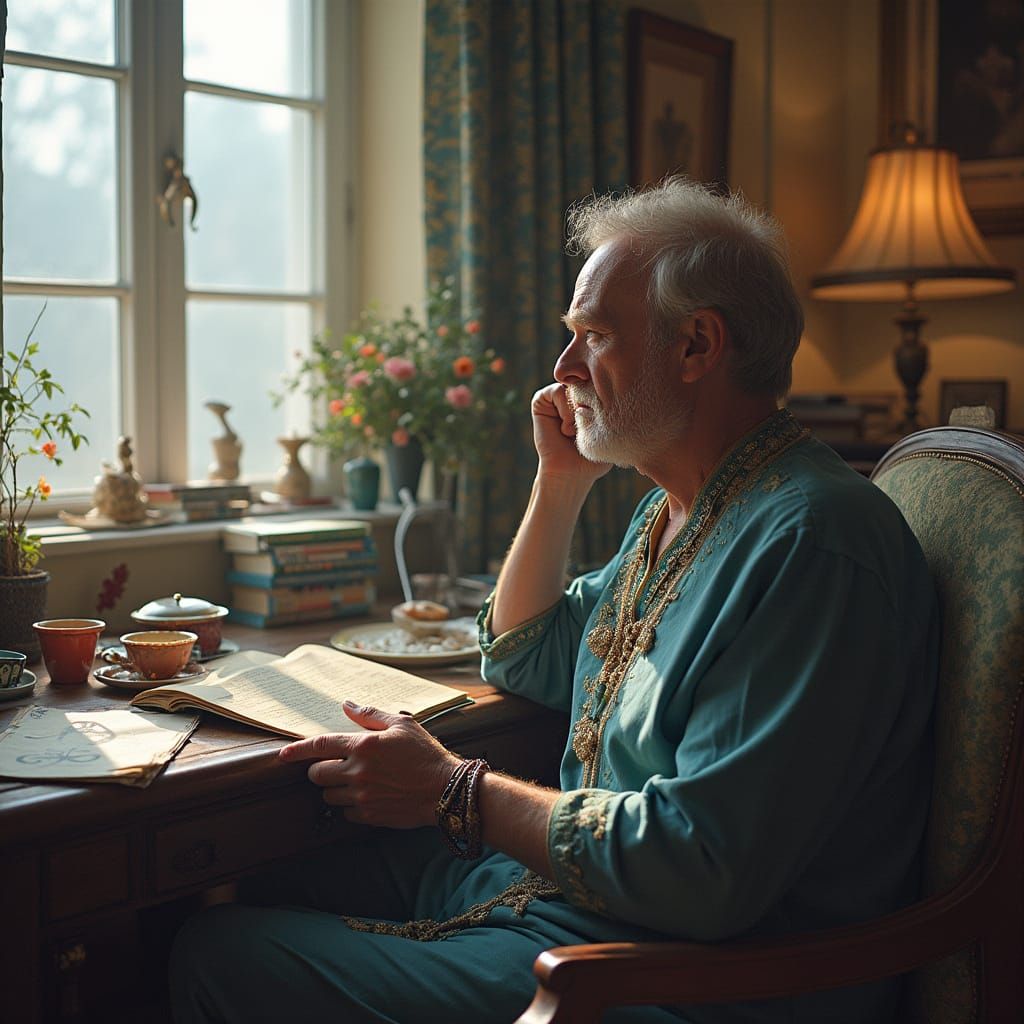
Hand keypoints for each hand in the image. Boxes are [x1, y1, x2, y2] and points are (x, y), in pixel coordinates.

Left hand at [278, 702, 461, 827]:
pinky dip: (350, 804)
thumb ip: (370, 715)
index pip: (319, 745)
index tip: (283, 754)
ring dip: (335, 787)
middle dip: (320, 768)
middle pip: (317, 774)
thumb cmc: (426, 754)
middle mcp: (357, 771)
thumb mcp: (402, 725)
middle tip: (336, 765)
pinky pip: (345, 812)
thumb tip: (346, 705)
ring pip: (328, 794)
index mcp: (363, 746)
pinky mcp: (369, 815)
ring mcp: (361, 796)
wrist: (446, 791)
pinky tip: (367, 796)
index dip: (297, 750)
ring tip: (355, 781)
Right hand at [531, 382, 610, 482]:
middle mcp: (574, 392)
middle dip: (591, 404)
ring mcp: (558, 395)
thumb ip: (614, 407)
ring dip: (576, 411)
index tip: (604, 421)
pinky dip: (564, 410)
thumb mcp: (610, 430)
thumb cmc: (593, 456)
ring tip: (574, 432)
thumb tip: (622, 384)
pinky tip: (565, 429)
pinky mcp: (542, 400)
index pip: (602, 379)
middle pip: (588, 378)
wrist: (570, 472)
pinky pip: (557, 390)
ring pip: (573, 385)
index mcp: (590, 396)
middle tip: (588, 428)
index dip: (605, 396)